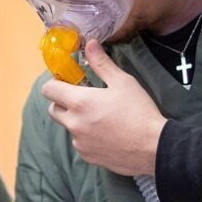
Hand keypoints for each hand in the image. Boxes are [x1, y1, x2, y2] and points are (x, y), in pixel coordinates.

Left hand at [40, 40, 167, 176]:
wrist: (153, 147)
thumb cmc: (139, 112)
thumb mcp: (123, 82)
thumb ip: (102, 63)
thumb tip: (89, 45)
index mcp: (80, 102)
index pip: (48, 90)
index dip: (56, 83)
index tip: (69, 83)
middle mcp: (74, 124)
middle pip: (53, 109)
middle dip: (64, 102)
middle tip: (85, 99)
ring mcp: (79, 142)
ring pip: (68, 127)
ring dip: (77, 121)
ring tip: (102, 118)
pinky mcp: (87, 156)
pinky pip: (80, 143)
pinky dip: (87, 137)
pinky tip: (107, 134)